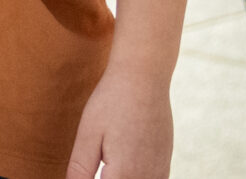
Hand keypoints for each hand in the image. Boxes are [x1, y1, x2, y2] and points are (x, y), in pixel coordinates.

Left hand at [65, 64, 171, 178]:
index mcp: (123, 175)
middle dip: (105, 178)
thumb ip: (80, 169)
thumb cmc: (112, 102)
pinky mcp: (165, 163)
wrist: (144, 78)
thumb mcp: (88, 134)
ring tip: (106, 165)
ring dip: (122, 178)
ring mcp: (159, 172)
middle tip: (97, 163)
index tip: (85, 170)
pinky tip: (123, 169)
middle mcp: (146, 178)